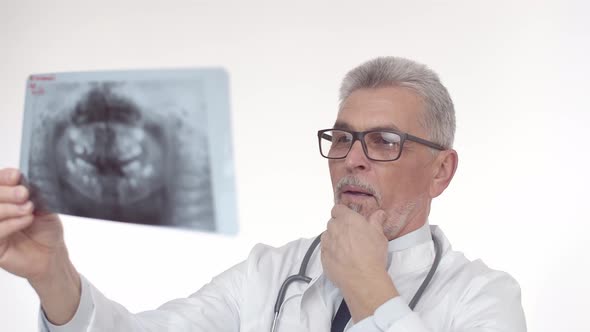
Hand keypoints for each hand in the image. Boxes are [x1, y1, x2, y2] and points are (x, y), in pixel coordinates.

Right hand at [0, 168, 79, 324]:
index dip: (3, 177)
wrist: (53, 255)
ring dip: (9, 208)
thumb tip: (26, 183)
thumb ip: (35, 195)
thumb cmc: (46, 231)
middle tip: (23, 193)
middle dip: (6, 192)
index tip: (16, 176)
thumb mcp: (44, 208)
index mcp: (5, 199)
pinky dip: (11, 223)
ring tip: (28, 208)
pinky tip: (26, 220)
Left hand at [321, 204, 398, 321]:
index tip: (348, 219)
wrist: (363, 279)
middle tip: (351, 236)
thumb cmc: (372, 255)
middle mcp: (334, 229)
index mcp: (347, 219)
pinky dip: (331, 252)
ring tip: (346, 249)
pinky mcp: (323, 258)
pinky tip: (342, 259)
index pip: (337, 209)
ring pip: (327, 236)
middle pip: (332, 223)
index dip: (343, 213)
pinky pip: (325, 251)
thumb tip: (378, 214)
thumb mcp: (379, 235)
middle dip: (340, 227)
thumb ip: (376, 222)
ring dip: (333, 239)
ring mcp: (327, 243)